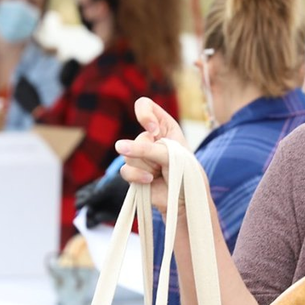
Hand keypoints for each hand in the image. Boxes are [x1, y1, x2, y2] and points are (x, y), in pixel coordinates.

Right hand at [115, 98, 190, 216]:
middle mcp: (149, 138)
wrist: (185, 199)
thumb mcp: (172, 155)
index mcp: (163, 125)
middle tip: (166, 163)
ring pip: (129, 155)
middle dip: (152, 154)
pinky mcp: (132, 172)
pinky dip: (139, 176)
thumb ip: (147, 149)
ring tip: (160, 173)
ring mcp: (139, 155)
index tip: (153, 131)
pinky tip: (151, 180)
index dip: (144, 115)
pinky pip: (126, 170)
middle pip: (138, 138)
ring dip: (148, 167)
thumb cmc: (186, 174)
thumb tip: (118, 146)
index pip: (144, 106)